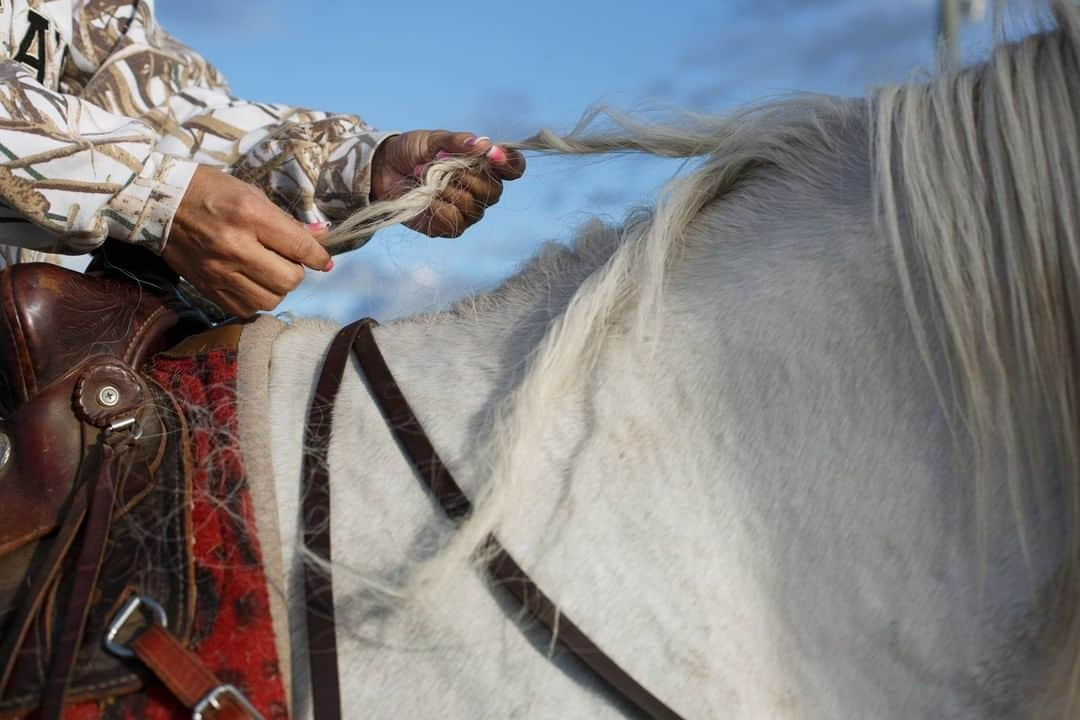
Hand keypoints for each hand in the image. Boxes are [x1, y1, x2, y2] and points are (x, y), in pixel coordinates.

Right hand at [163, 166, 331, 317]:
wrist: (156, 203)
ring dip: (277, 288)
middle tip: (286, 260)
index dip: (318, 256)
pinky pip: (247, 308)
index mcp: (249, 215)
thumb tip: (321, 237)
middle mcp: (235, 247)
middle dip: (296, 272)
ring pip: (271, 299)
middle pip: (289, 280)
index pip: (299, 247)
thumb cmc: (207, 191)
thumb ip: (286, 221)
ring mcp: (219, 272)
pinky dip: (256, 298)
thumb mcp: (251, 193)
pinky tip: (251, 281)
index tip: (323, 260)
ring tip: (267, 271)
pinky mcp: (208, 289)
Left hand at [371, 131, 524, 237]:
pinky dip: (437, 207)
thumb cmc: (408, 152)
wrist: (380, 171)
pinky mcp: (448, 228)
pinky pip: (454, 221)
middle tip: (443, 164)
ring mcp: (466, 212)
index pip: (513, 168)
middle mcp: (480, 191)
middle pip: (494, 192)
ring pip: (473, 208)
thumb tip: (483, 143)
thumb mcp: (431, 139)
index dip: (509, 163)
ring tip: (428, 179)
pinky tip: (425, 197)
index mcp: (483, 166)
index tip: (493, 154)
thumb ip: (456, 141)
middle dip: (468, 176)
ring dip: (448, 190)